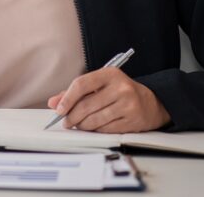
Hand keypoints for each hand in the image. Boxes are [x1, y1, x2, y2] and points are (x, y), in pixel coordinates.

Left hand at [47, 68, 170, 132]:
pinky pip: (105, 129)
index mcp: (110, 74)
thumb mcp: (100, 85)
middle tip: (66, 121)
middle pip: (86, 105)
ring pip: (94, 120)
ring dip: (82, 125)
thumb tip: (53, 102)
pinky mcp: (132, 120)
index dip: (67, 98)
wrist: (151, 103)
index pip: (82, 84)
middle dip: (72, 116)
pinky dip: (95, 130)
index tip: (59, 109)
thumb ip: (75, 92)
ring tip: (78, 124)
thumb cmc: (120, 92)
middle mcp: (120, 88)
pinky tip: (93, 127)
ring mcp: (127, 104)